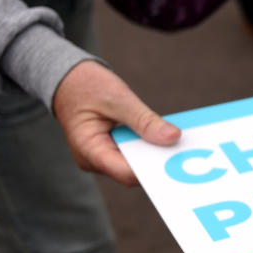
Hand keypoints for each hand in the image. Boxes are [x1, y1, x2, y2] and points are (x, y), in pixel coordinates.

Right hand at [52, 59, 180, 186]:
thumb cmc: (86, 85)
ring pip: (137, 163)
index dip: (153, 169)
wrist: (67, 79)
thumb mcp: (117, 97)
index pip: (127, 173)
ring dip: (154, 152)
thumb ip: (144, 120)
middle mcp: (95, 161)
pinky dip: (148, 144)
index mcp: (89, 151)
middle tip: (185, 150)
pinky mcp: (112, 151)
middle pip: (134, 171)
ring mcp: (103, 158)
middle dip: (157, 160)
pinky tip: (164, 136)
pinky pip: (135, 153)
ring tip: (177, 141)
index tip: (177, 159)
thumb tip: (172, 137)